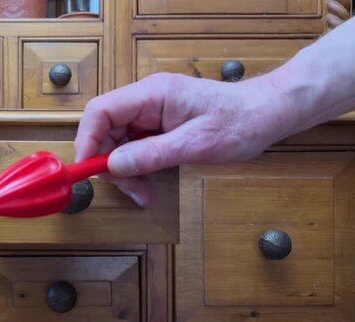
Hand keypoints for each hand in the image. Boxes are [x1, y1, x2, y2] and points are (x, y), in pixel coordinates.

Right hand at [74, 72, 295, 206]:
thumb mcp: (196, 144)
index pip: (101, 111)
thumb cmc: (239, 123)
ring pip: (119, 143)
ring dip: (127, 171)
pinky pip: (135, 148)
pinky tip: (150, 186)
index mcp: (152, 94)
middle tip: (131, 190)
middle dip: (111, 164)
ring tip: (145, 194)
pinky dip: (139, 169)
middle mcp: (146, 100)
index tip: (88, 170)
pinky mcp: (158, 126)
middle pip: (106, 130)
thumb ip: (152, 154)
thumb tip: (113, 166)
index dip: (87, 140)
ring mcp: (152, 113)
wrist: (267, 114)